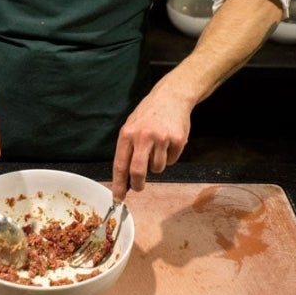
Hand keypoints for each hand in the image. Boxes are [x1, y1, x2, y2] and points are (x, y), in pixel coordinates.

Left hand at [110, 77, 191, 197]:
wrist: (171, 96)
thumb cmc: (148, 114)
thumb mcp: (131, 126)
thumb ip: (128, 150)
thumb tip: (126, 178)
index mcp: (127, 134)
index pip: (120, 165)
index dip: (119, 184)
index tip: (118, 198)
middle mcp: (143, 137)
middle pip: (138, 171)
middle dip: (138, 184)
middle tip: (139, 187)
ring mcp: (162, 138)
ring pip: (157, 168)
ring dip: (156, 165)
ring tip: (157, 148)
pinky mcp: (178, 140)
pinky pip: (172, 161)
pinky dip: (169, 157)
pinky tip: (168, 142)